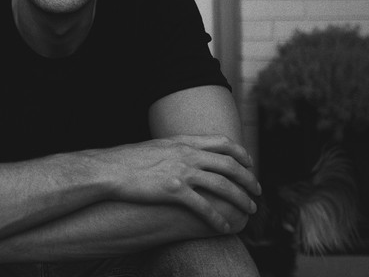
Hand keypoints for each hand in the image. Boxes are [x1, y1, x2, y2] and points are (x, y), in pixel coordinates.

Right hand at [90, 135, 260, 232]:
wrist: (111, 169)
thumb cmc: (130, 159)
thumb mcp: (157, 146)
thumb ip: (176, 148)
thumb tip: (189, 152)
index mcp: (183, 141)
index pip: (222, 142)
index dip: (241, 153)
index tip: (250, 163)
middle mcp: (186, 153)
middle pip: (228, 164)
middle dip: (248, 178)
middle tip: (257, 191)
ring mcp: (181, 171)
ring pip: (222, 185)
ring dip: (240, 198)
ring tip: (249, 210)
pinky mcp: (174, 190)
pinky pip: (203, 206)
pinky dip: (218, 218)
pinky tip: (225, 228)